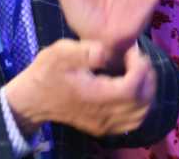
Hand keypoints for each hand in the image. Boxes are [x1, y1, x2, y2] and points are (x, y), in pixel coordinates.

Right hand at [4, 40, 156, 138]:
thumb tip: (105, 50)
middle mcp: (103, 116)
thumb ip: (83, 51)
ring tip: (137, 70)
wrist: (32, 100)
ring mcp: (105, 125)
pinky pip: (133, 121)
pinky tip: (132, 87)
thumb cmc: (46, 73)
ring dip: (146, 90)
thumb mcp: (59, 53)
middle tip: (136, 57)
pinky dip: (140, 104)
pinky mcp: (104, 128)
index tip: (130, 49)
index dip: (139, 66)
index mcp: (95, 97)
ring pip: (141, 114)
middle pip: (142, 102)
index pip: (132, 87)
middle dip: (146, 76)